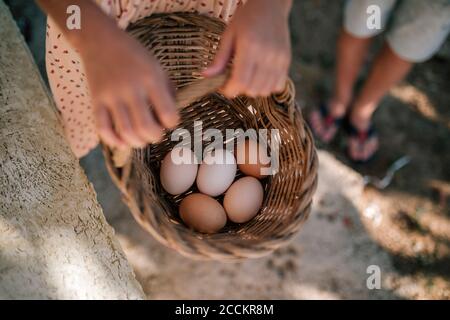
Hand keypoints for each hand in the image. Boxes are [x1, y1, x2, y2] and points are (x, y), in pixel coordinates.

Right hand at [80, 25, 178, 148]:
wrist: (100, 40)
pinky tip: (123, 142)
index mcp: (151, 79)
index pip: (168, 114)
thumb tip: (172, 118)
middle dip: (155, 137)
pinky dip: (114, 141)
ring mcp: (111, 96)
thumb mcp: (157, 67)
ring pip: (125, 131)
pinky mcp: (96, 101)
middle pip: (145, 127)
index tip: (170, 122)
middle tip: (156, 134)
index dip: (172, 123)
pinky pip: (103, 128)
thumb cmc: (134, 55)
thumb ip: (168, 91)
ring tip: (142, 139)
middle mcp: (131, 88)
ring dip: (138, 142)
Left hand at [203, 0, 291, 97]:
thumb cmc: (247, 18)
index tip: (223, 88)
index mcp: (250, 47)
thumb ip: (219, 59)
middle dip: (240, 90)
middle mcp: (267, 55)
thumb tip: (206, 76)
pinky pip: (277, 86)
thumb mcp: (228, 35)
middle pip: (252, 89)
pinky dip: (267, 87)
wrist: (271, 6)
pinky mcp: (287, 62)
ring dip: (253, 90)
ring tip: (247, 77)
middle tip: (234, 79)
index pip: (240, 81)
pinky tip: (260, 77)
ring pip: (265, 91)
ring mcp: (279, 60)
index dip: (229, 90)